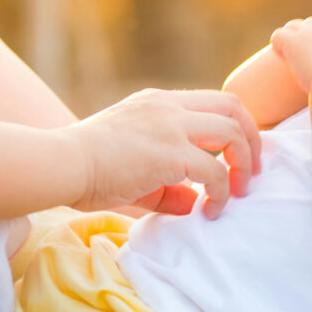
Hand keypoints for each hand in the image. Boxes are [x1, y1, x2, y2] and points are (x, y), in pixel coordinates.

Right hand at [66, 89, 261, 218]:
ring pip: (232, 133)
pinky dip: (220, 192)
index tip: (239, 155)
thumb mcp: (134, 167)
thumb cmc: (86, 168)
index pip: (215, 101)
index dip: (237, 126)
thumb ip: (169, 184)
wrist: (57, 165)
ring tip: (237, 193)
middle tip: (253, 171)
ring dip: (243, 165)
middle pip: (234, 107)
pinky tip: (210, 210)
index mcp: (160, 102)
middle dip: (253, 139)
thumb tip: (195, 203)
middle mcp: (168, 106)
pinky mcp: (168, 152)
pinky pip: (213, 171)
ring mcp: (169, 125)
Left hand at [270, 9, 311, 91]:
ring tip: (291, 56)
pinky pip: (278, 36)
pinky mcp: (292, 41)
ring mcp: (307, 32)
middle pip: (310, 22)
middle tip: (305, 54)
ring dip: (291, 38)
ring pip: (292, 27)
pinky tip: (282, 57)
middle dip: (307, 36)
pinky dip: (278, 45)